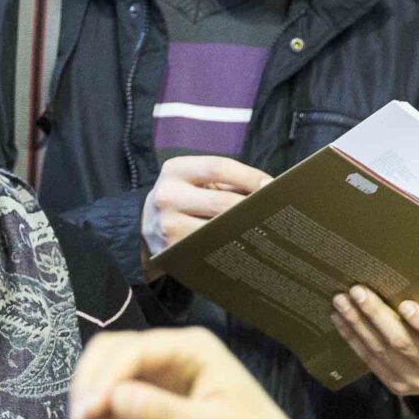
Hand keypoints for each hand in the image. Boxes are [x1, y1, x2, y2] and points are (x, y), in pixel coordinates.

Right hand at [142, 156, 269, 258]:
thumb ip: (225, 181)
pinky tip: (244, 245)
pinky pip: (209, 248)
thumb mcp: (193, 180)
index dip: (248, 176)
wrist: (145, 225)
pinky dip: (230, 246)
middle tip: (273, 211)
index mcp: (175, 170)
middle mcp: (167, 195)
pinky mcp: (172, 251)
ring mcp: (167, 226)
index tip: (270, 185)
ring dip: (243, 229)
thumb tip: (267, 189)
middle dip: (251, 207)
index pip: (218, 167)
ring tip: (263, 229)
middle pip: (221, 202)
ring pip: (217, 229)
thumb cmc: (182, 197)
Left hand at [333, 287, 418, 400]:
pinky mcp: (392, 383)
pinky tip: (338, 318)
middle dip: (376, 317)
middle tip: (357, 291)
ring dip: (357, 325)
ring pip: (380, 351)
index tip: (405, 304)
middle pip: (401, 343)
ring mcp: (410, 379)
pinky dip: (352, 339)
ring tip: (341, 300)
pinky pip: (368, 361)